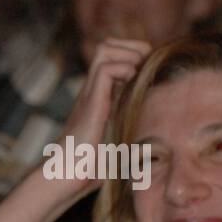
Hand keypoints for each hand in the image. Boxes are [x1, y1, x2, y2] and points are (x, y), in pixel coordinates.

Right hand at [56, 37, 151, 194]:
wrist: (66, 176)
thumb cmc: (88, 169)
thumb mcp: (118, 146)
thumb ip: (131, 139)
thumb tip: (156, 152)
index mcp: (99, 97)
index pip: (113, 57)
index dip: (133, 54)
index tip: (148, 69)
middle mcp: (92, 90)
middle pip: (106, 45)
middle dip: (132, 47)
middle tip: (145, 66)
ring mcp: (89, 94)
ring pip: (104, 50)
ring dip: (127, 54)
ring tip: (137, 73)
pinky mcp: (90, 102)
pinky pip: (104, 69)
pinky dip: (122, 69)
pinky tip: (130, 84)